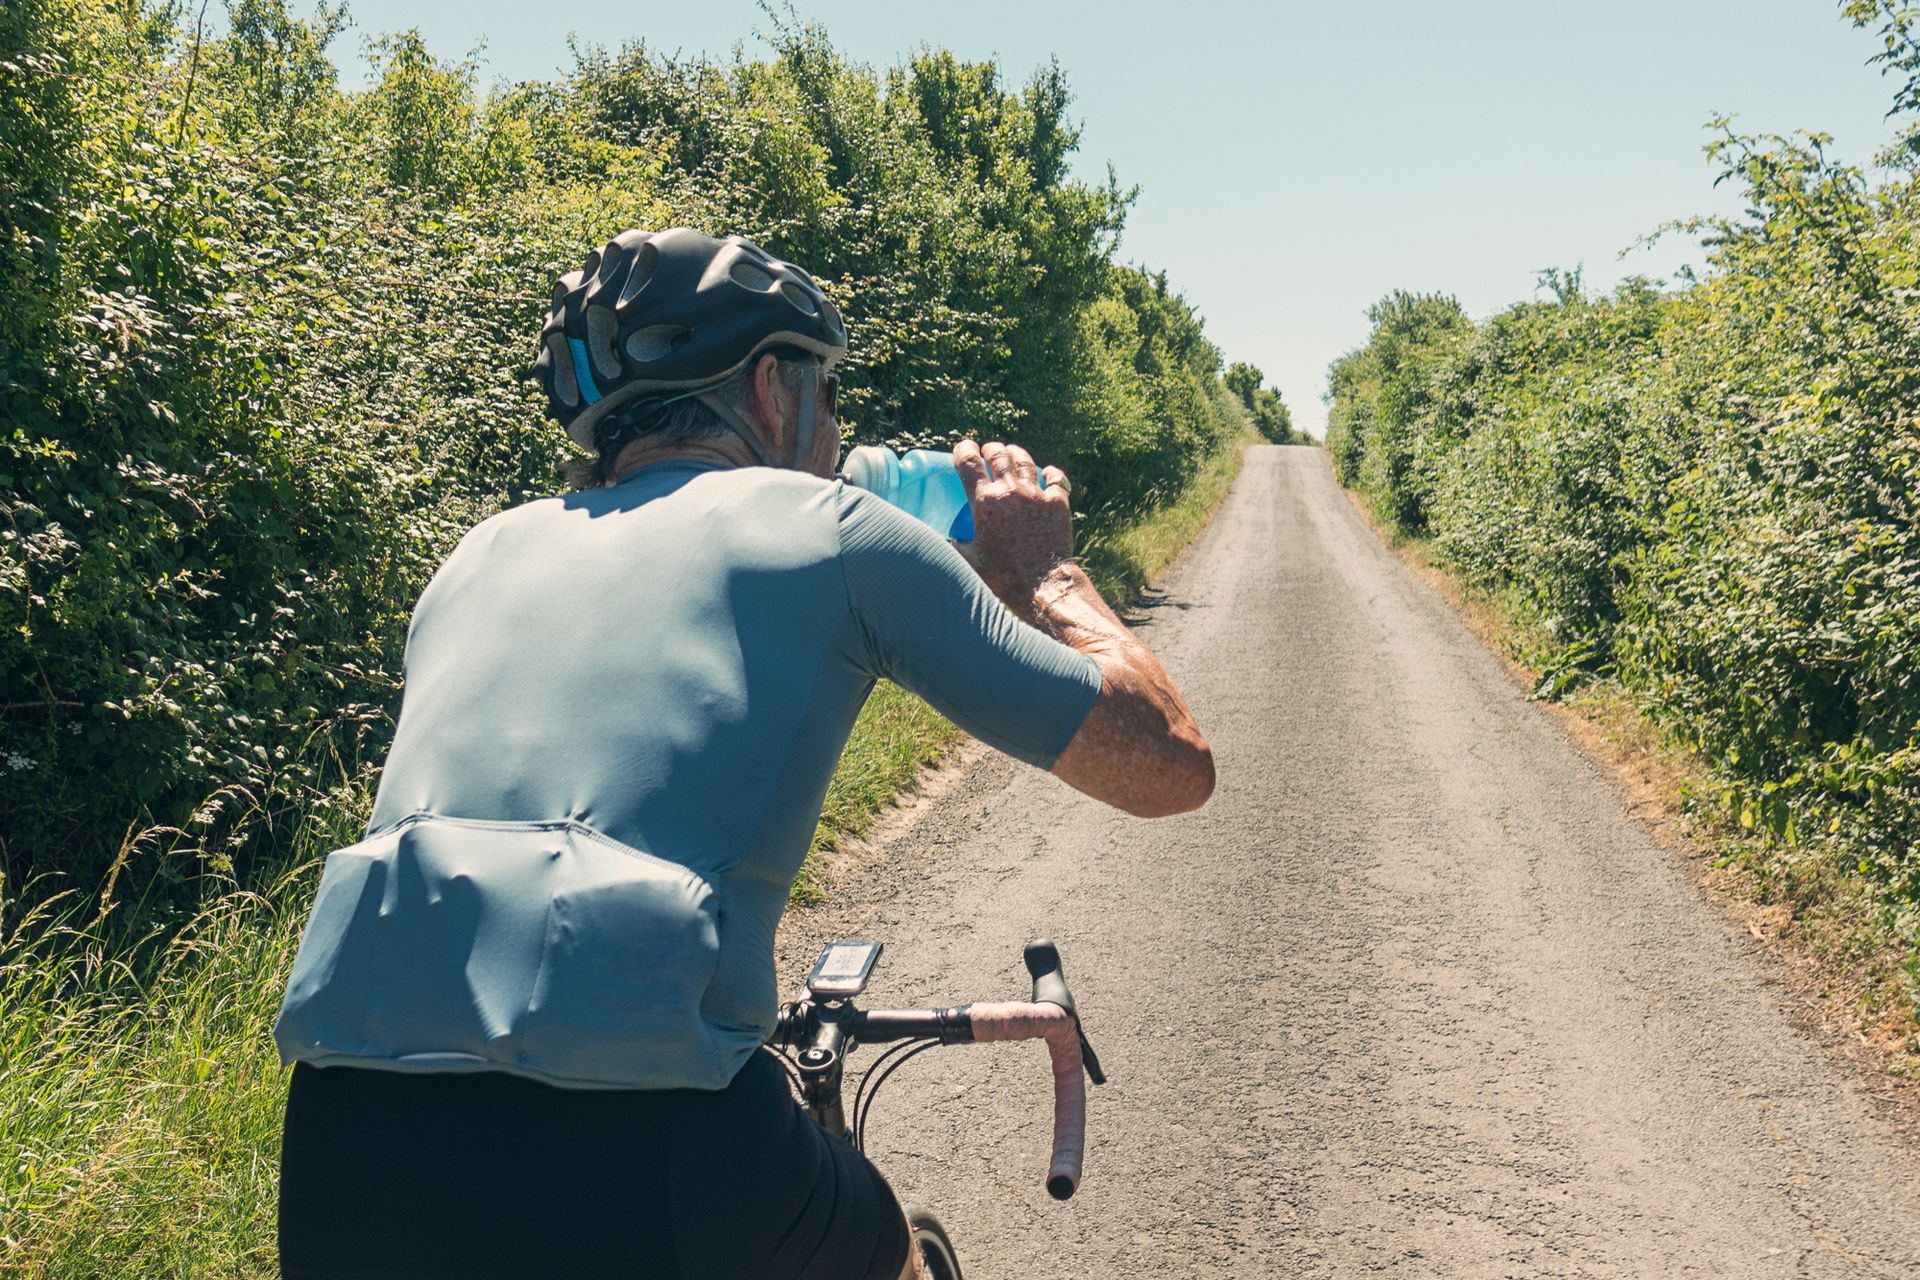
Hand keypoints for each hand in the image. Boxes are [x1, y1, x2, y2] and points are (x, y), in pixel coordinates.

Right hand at [951, 440, 1074, 612]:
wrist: (1041, 585)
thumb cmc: (1002, 576)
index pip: (968, 461)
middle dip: (990, 449)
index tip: (963, 449)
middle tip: (988, 452)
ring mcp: (1036, 495)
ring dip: (1015, 453)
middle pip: (998, 455)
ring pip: (1025, 461)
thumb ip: (956, 545)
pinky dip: (1050, 473)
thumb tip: (948, 541)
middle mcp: (1010, 491)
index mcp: (985, 501)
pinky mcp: (1058, 504)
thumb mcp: (969, 559)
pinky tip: (1047, 473)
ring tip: (1011, 454)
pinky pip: (1055, 478)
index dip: (963, 450)